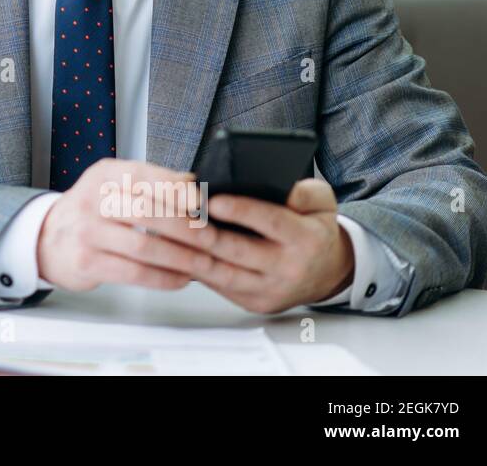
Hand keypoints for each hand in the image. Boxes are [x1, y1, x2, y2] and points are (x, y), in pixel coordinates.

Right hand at [37, 158, 231, 291]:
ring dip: (180, 257)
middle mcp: (92, 199)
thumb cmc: (92, 212)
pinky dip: (163, 278)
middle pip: (148, 212)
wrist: (47, 239)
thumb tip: (195, 183)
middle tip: (213, 238)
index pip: (145, 177)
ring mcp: (87, 232)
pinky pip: (134, 273)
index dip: (177, 190)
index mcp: (104, 175)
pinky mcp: (86, 262)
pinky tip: (180, 278)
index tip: (204, 202)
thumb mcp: (114, 186)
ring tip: (203, 263)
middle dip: (187, 227)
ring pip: (144, 246)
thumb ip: (151, 184)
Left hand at [184, 178, 354, 312]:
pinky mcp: (250, 302)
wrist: (326, 274)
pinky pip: (215, 284)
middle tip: (169, 212)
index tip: (213, 199)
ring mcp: (267, 290)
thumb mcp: (321, 203)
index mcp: (307, 240)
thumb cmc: (315, 231)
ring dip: (185, 252)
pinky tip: (169, 251)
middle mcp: (287, 269)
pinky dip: (189, 267)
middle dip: (198, 231)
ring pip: (219, 272)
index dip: (242, 211)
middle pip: (236, 250)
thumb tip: (278, 185)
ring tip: (160, 231)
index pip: (272, 222)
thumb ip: (304, 191)